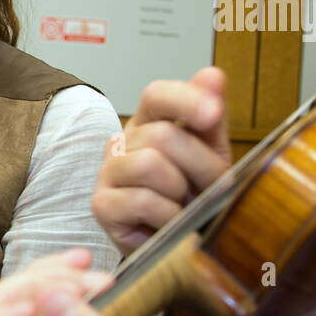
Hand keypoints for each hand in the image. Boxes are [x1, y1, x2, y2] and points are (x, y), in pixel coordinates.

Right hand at [92, 67, 230, 254]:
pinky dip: (166, 215)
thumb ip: (210, 115)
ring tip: (183, 205)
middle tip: (209, 187)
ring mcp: (108, 173)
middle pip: (163, 135)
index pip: (157, 95)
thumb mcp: (210, 152)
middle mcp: (123, 142)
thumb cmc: (191, 195)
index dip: (186, 100)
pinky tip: (168, 223)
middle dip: (199, 165)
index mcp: (150, 122)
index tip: (213, 114)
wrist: (176, 241)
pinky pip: (141, 201)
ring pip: (149, 165)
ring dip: (180, 191)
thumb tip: (212, 74)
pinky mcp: (101, 205)